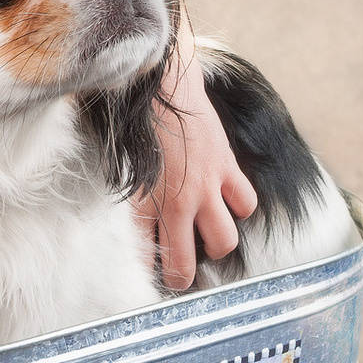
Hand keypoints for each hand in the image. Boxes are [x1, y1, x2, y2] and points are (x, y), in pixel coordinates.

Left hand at [133, 45, 256, 290]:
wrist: (160, 83)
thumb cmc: (131, 122)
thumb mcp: (116, 166)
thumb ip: (123, 196)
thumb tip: (117, 220)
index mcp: (139, 206)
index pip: (145, 260)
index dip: (147, 275)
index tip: (149, 278)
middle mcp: (174, 204)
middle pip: (185, 266)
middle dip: (183, 278)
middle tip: (181, 275)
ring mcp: (204, 189)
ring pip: (224, 242)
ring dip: (216, 244)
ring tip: (207, 238)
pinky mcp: (227, 169)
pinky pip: (246, 204)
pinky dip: (240, 207)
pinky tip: (228, 201)